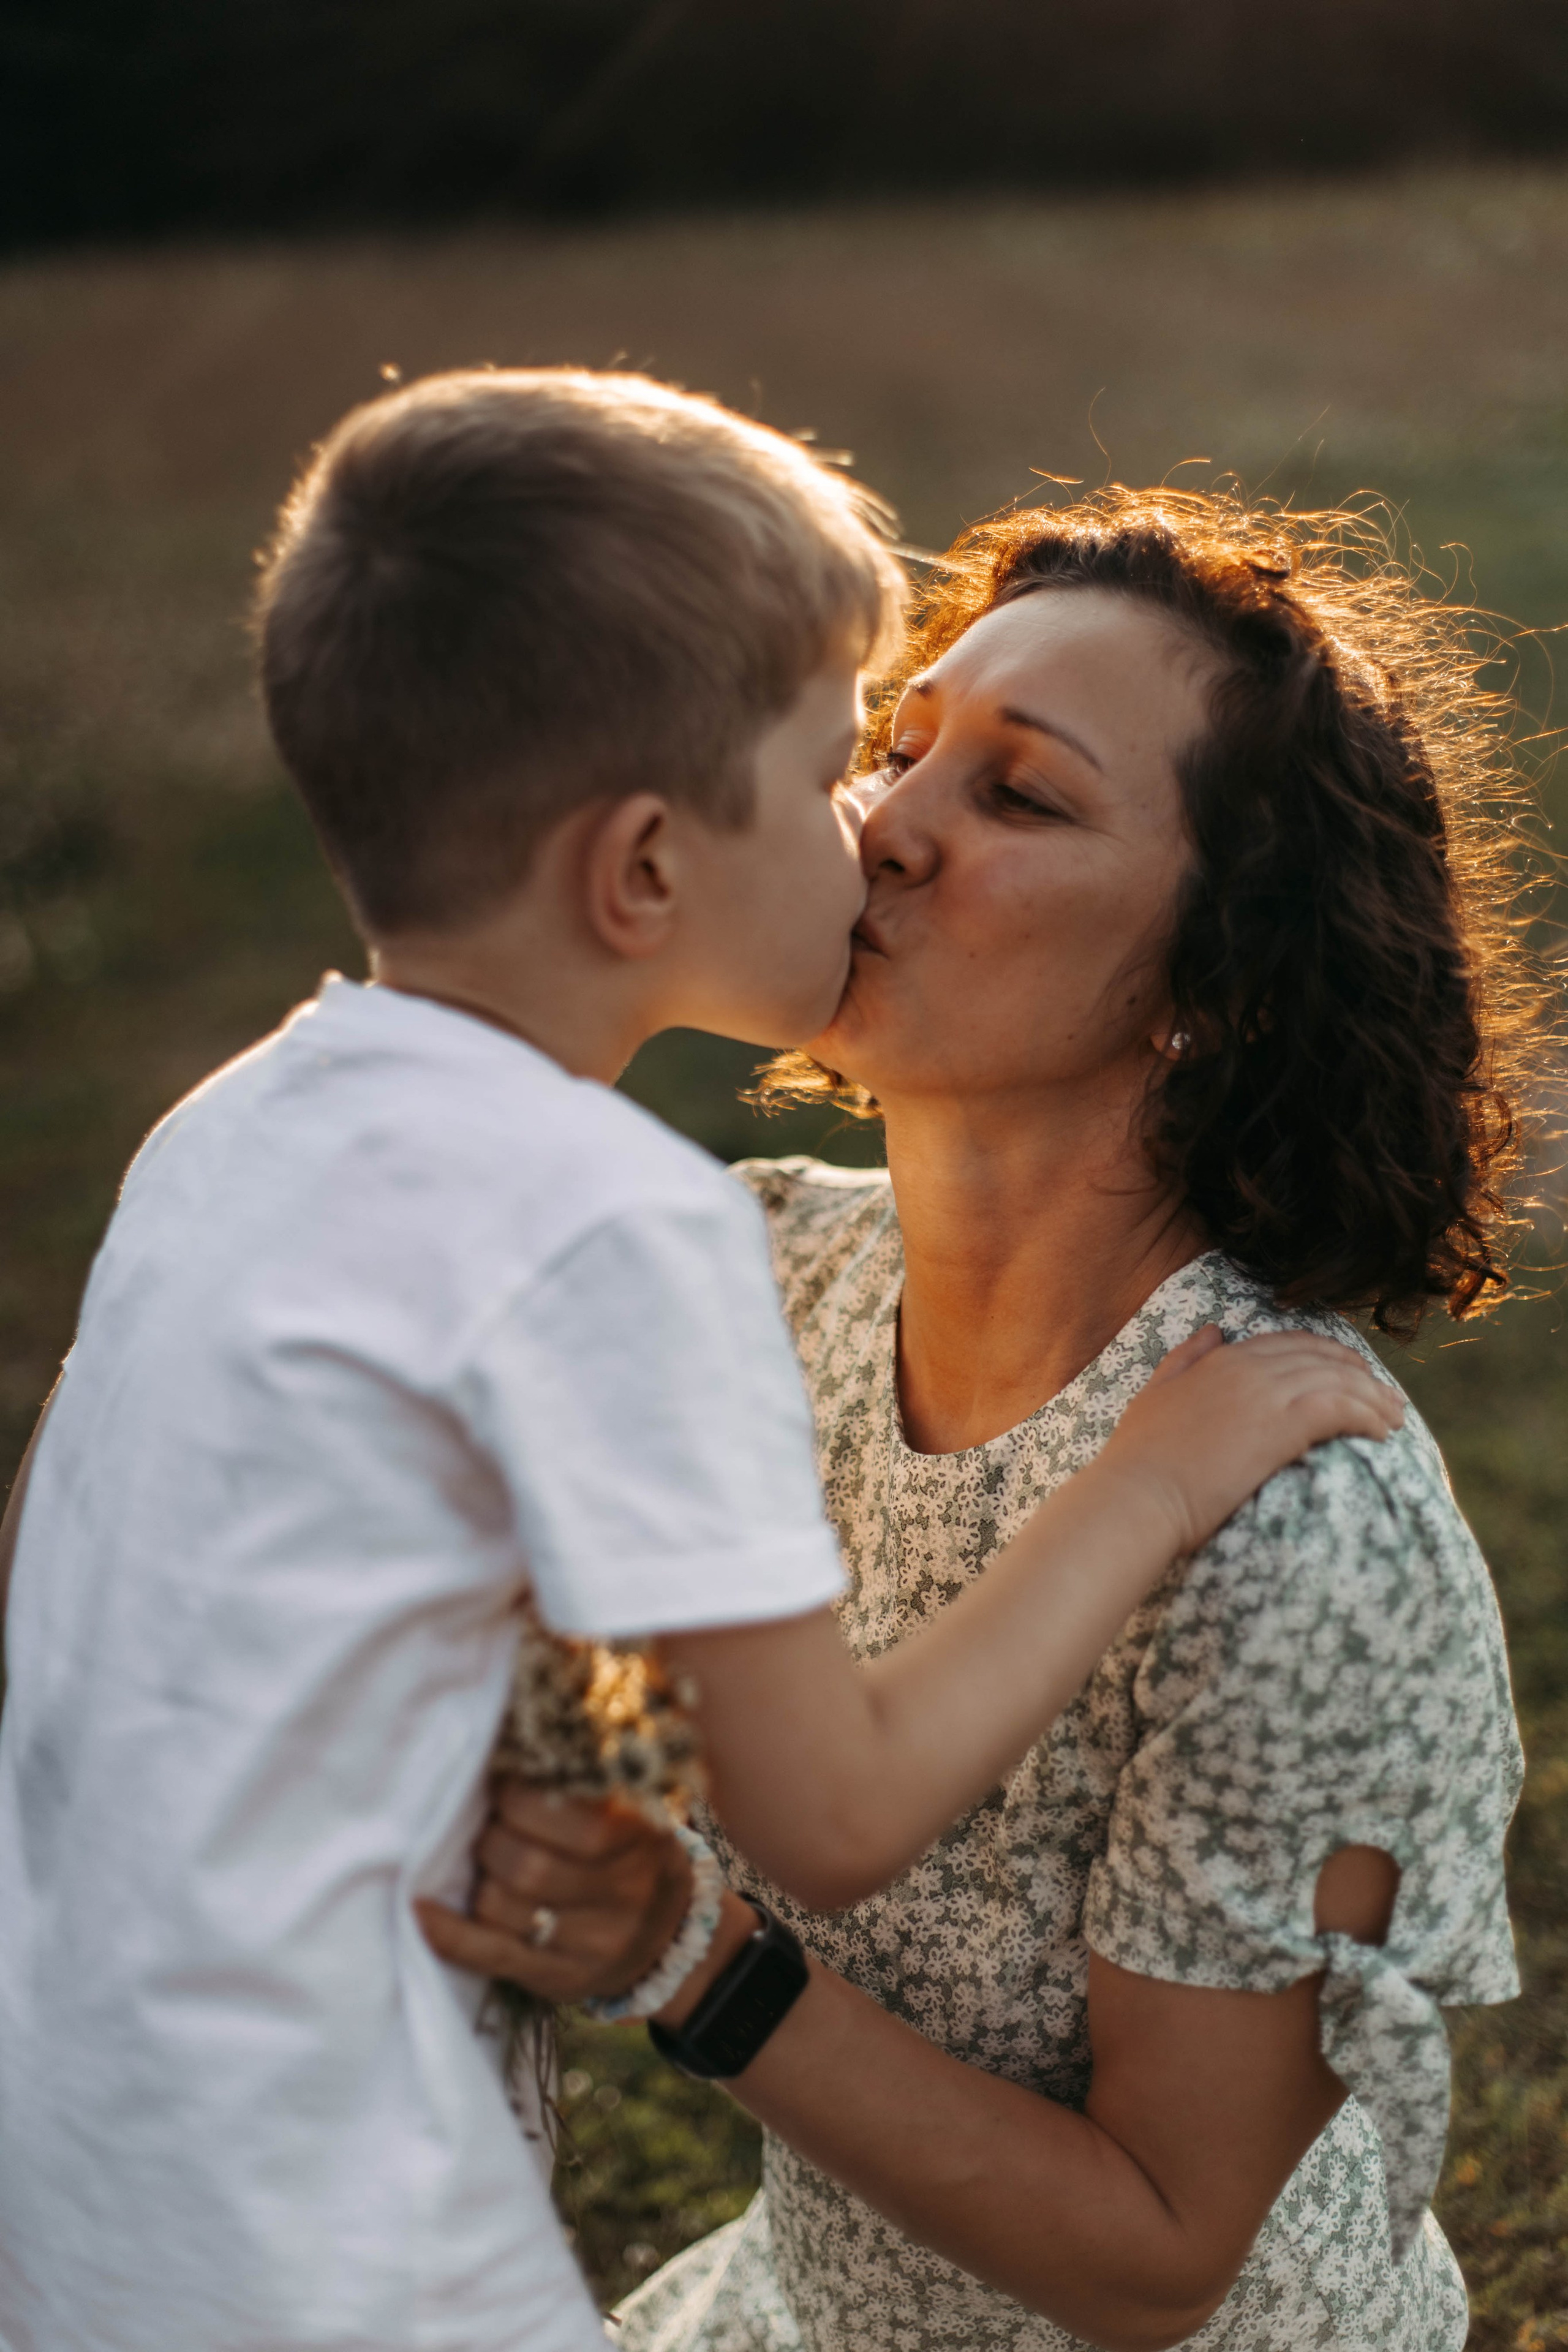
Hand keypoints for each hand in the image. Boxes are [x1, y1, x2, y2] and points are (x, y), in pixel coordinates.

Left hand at [416, 1786, 692, 2004]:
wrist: (668, 1932)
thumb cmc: (630, 1849)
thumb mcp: (629, 1806)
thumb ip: (579, 1781)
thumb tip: (501, 1742)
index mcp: (642, 1836)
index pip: (568, 1816)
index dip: (517, 1797)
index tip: (502, 1785)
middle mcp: (625, 1894)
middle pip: (528, 1867)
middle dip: (490, 1838)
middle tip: (489, 1826)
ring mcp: (596, 1945)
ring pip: (503, 1909)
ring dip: (477, 1879)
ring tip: (487, 1861)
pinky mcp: (563, 1980)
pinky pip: (492, 1958)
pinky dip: (449, 1934)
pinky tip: (421, 1911)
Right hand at [1097, 1323, 1403, 1556]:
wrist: (1138, 1495)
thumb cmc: (1140, 1458)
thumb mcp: (1156, 1393)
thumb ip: (1185, 1358)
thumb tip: (1213, 1330)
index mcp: (1220, 1359)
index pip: (1290, 1344)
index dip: (1327, 1354)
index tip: (1352, 1372)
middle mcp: (1247, 1368)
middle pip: (1322, 1358)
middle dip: (1360, 1374)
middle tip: (1387, 1397)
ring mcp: (1265, 1395)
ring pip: (1337, 1381)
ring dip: (1373, 1397)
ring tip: (1395, 1418)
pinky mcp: (1280, 1427)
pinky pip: (1339, 1408)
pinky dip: (1367, 1415)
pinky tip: (1382, 1433)